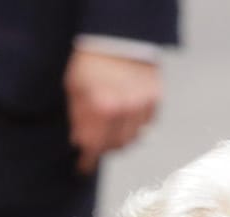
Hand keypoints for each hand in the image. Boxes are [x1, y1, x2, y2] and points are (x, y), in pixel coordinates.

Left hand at [64, 49, 161, 174]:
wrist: (118, 36)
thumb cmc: (91, 60)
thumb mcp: (74, 88)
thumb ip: (78, 118)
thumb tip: (80, 142)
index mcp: (101, 107)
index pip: (94, 147)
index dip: (87, 160)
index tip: (84, 167)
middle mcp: (124, 109)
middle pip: (115, 146)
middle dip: (103, 147)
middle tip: (96, 140)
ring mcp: (142, 104)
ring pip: (133, 138)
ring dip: (120, 138)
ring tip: (111, 128)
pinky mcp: (155, 98)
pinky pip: (146, 125)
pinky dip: (136, 125)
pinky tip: (126, 115)